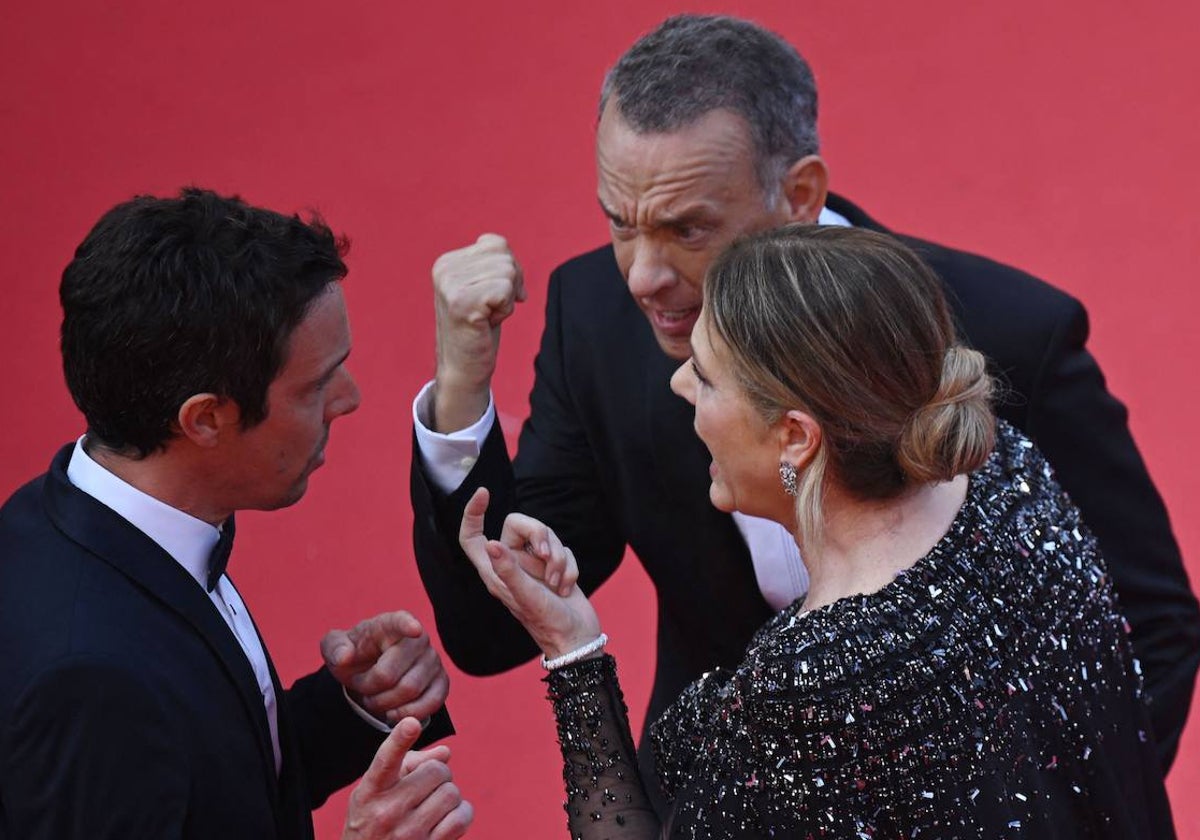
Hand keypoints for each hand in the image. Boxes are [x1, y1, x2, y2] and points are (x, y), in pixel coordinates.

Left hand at [322, 612, 449, 724]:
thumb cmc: (354, 655)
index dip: (407, 626)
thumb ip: (335, 648)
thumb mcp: (335, 648)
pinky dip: (409, 713)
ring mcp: (433, 660)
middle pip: (391, 673)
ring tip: (374, 698)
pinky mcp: (442, 682)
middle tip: (362, 687)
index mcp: (390, 625)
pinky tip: (394, 712)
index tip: (414, 630)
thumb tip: (344, 656)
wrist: (370, 672)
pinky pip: (432, 702)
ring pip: (409, 691)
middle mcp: (419, 639)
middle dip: (369, 688)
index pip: (400, 622)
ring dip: (384, 703)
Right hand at [343, 717, 472, 839]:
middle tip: (428, 786)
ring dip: (449, 795)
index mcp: (371, 791)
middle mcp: (386, 812)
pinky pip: (461, 818)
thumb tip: (446, 753)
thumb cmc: (373, 820)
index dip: (399, 740)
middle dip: (439, 774)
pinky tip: (448, 817)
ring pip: (451, 793)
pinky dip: (462, 813)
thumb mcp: (377, 790)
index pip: (385, 760)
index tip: (411, 723)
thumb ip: (409, 765)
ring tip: (435, 804)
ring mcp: (407, 833)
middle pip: (436, 771)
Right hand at [432, 233, 524, 431]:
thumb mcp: (484, 288)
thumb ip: (494, 265)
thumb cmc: (479, 330)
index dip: (509, 271)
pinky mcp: (461, 302)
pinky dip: (505, 309)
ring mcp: (450, 284)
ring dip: (506, 299)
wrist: (463, 368)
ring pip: (508, 272)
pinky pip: (505, 290)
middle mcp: (444, 268)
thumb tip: (513, 260)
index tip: (495, 297)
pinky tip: (486, 323)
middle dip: (510, 285)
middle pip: (505, 257)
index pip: (497, 244)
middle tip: (490, 310)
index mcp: (447, 262)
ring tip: (486, 317)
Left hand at [458, 487, 600, 659]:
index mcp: (494, 571)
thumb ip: (509, 570)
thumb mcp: (526, 596)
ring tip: (558, 584)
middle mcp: (512, 564)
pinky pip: (564, 549)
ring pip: (546, 536)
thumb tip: (491, 543)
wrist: (577, 639)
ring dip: (558, 558)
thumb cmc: (547, 623)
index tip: (485, 492)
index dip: (473, 513)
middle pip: (519, 525)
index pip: (472, 537)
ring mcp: (534, 566)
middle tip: (547, 556)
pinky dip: (569, 567)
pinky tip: (567, 589)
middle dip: (541, 535)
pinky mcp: (555, 567)